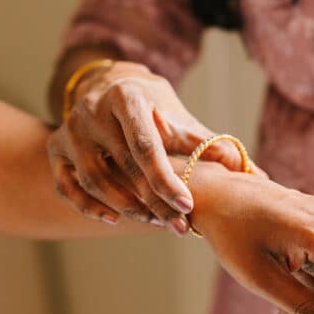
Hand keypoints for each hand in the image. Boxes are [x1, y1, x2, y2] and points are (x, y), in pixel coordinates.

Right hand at [48, 60, 245, 232]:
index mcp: (126, 96)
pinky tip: (113, 219)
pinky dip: (88, 206)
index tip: (186, 207)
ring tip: (154, 222)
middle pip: (122, 167)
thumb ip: (212, 145)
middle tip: (178, 226)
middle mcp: (92, 110)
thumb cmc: (154, 109)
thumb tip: (257, 174)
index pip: (145, 145)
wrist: (111, 87)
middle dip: (153, 201)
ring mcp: (70, 130)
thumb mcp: (181, 119)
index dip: (166, 179)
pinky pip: (67, 185)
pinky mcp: (56, 149)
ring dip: (126, 207)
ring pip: (93, 180)